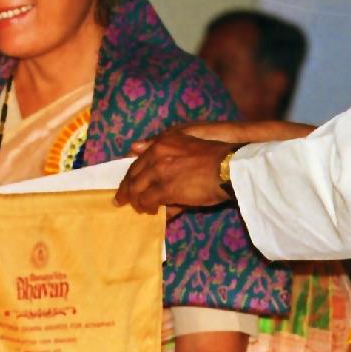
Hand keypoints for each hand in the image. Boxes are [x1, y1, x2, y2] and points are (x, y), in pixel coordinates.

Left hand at [115, 127, 233, 214]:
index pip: (137, 162)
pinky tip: (153, 213)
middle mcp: (156, 155)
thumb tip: (134, 147)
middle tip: (122, 201)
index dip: (130, 176)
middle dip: (127, 191)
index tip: (125, 185)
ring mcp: (160, 172)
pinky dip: (150, 209)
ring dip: (138, 202)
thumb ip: (161, 143)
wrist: (227, 167)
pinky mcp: (166, 189)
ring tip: (141, 209)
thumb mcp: (186, 138)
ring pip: (138, 191)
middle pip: (133, 176)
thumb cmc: (213, 154)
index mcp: (162, 142)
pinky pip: (150, 202)